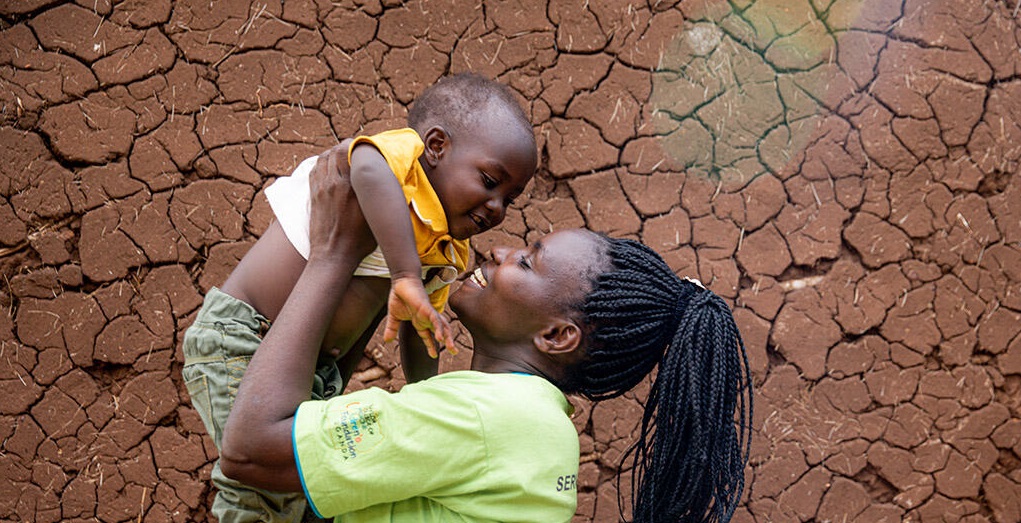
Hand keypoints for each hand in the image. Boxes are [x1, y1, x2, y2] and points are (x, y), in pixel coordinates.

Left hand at [308, 142, 375, 262]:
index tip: (367, 149)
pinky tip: (331, 168)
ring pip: (323, 157)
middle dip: (346, 146)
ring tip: (344, 158)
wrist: (333, 255)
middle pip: (335, 150)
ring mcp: (321, 188)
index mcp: (351, 186)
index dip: (358, 145)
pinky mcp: (313, 194)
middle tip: (356, 151)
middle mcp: (334, 182)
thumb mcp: (377, 218)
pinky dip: (323, 163)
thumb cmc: (359, 241)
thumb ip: (381, 197)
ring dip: (333, 153)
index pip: (349, 150)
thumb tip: (390, 183)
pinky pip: (315, 169)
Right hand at [382, 276, 454, 358]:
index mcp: (420, 321)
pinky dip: (438, 329)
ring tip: (451, 348)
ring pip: (442, 326)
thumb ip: (391, 328)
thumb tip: (386, 340)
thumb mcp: (394, 316)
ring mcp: (428, 313)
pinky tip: (440, 338)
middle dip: (448, 342)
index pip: (428, 335)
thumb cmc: (399, 296)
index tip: (434, 355)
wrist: (401, 281)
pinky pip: (435, 319)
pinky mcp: (426, 308)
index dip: (431, 345)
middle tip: (454, 352)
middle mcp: (427, 318)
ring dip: (447, 337)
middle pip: (440, 331)